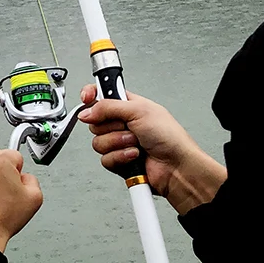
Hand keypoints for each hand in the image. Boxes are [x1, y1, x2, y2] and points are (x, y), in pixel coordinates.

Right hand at [78, 85, 226, 214]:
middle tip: (128, 127)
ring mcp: (120, 143)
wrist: (177, 167)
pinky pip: (104, 158)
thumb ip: (108, 107)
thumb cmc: (170, 137)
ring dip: (118, 143)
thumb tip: (86, 111)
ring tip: (136, 144)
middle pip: (95, 121)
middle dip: (111, 126)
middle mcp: (122, 123)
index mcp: (128, 105)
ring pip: (98, 141)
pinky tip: (135, 156)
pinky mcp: (119, 161)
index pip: (101, 95)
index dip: (90, 95)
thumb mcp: (139, 111)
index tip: (86, 98)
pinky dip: (120, 157)